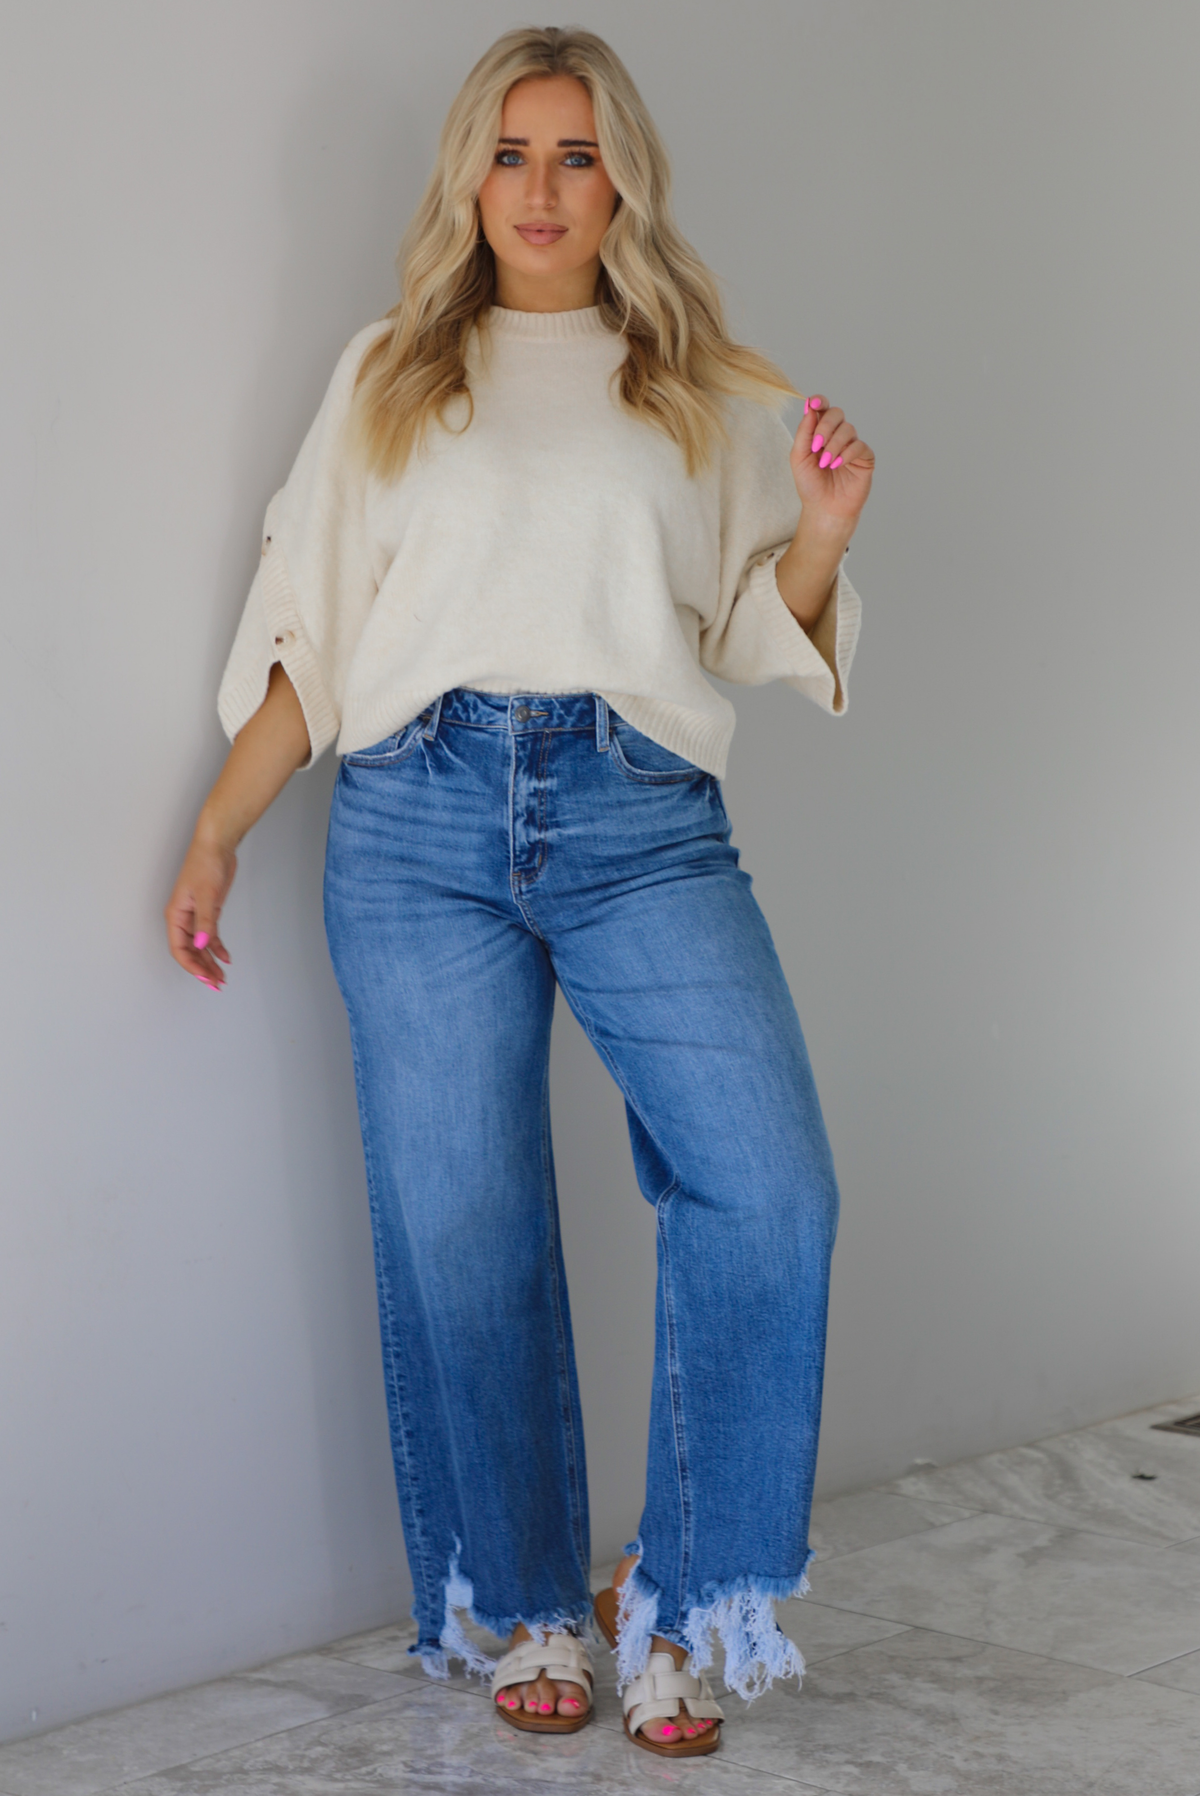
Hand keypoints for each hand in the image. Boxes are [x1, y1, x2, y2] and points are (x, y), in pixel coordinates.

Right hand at [164, 831, 236, 991]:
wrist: (217, 844)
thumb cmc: (206, 863)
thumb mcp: (207, 894)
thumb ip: (205, 921)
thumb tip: (202, 944)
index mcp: (175, 914)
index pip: (179, 948)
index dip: (192, 965)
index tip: (206, 977)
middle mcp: (183, 917)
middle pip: (189, 951)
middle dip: (202, 968)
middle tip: (216, 984)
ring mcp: (195, 915)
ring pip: (200, 945)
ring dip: (210, 961)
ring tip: (222, 977)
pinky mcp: (208, 911)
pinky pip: (210, 935)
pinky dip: (217, 947)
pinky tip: (225, 957)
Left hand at [789, 394, 873, 528]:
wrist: (824, 509)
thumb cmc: (811, 485)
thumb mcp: (799, 457)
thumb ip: (804, 432)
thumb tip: (809, 407)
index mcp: (820, 432)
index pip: (822, 408)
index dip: (819, 401)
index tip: (813, 403)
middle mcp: (837, 435)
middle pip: (836, 413)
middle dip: (825, 426)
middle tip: (816, 446)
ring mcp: (852, 445)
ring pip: (848, 429)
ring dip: (834, 445)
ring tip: (825, 464)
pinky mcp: (865, 458)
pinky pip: (859, 446)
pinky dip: (847, 454)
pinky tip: (837, 465)